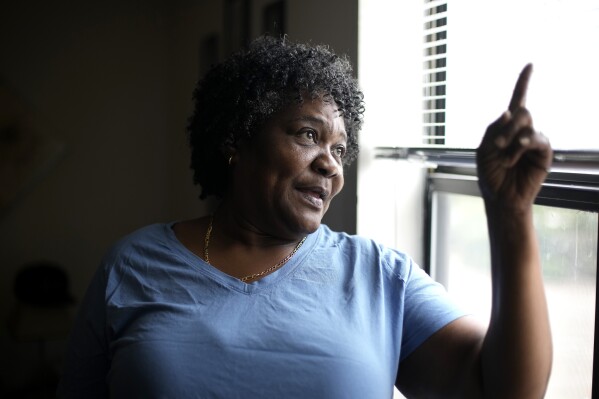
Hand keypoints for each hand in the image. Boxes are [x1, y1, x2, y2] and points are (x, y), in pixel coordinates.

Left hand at [476, 64, 552, 211]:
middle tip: (497, 145)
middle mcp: (523, 131)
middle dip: (506, 126)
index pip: (516, 101)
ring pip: (526, 123)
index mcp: (506, 128)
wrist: (500, 197)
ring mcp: (534, 141)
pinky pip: (536, 139)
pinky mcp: (544, 152)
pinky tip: (514, 157)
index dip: (523, 83)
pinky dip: (521, 146)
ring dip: (510, 140)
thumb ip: (492, 129)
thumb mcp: (483, 150)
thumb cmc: (490, 175)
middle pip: (521, 111)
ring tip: (505, 159)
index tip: (530, 65)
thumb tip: (508, 111)